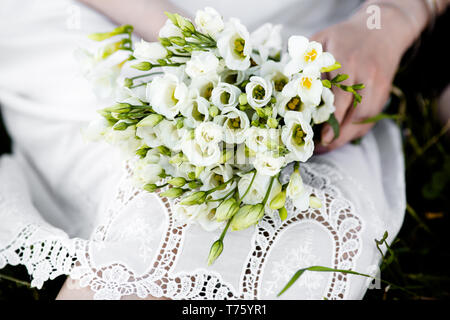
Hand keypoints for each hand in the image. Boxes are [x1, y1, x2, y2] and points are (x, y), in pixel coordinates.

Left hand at [312, 5, 416, 151]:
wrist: (382, 29)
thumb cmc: (344, 36)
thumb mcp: (321, 40)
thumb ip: (306, 61)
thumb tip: (289, 85)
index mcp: (349, 62)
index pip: (342, 96)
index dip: (332, 120)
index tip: (321, 137)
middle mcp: (367, 77)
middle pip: (356, 114)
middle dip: (337, 135)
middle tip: (317, 147)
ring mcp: (379, 87)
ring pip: (365, 121)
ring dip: (345, 136)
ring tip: (325, 145)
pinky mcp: (384, 95)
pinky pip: (370, 120)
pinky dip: (354, 131)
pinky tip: (339, 136)